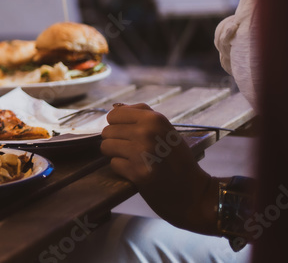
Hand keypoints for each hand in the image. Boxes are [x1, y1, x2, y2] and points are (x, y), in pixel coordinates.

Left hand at [100, 104, 216, 232]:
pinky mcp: (137, 173)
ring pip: (106, 146)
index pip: (114, 114)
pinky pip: (113, 163)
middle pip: (107, 131)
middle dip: (116, 141)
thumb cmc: (177, 159)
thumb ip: (142, 116)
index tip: (127, 134)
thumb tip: (115, 108)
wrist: (193, 192)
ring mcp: (142, 153)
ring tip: (134, 160)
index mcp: (154, 119)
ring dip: (117, 155)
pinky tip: (138, 171)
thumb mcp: (166, 130)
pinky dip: (122, 169)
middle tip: (134, 150)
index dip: (117, 125)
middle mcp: (146, 133)